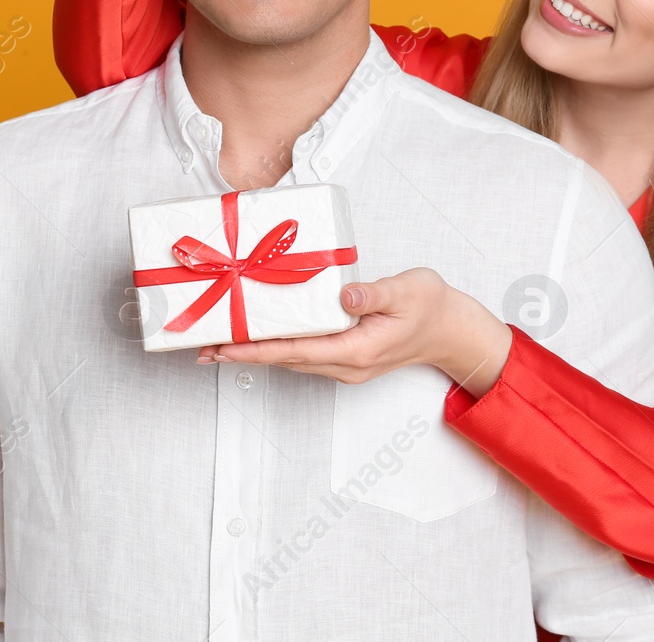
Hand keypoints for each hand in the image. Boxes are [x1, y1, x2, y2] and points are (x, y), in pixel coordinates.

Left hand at [195, 268, 513, 394]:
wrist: (452, 331)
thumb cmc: (432, 308)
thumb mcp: (408, 291)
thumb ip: (374, 293)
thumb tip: (344, 296)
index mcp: (357, 350)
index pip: (296, 351)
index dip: (257, 351)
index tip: (224, 348)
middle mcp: (345, 363)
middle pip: (284, 361)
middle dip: (242, 355)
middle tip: (202, 347)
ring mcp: (344, 363)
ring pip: (289, 360)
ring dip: (253, 353)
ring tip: (216, 345)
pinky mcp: (344, 356)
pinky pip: (301, 354)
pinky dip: (273, 347)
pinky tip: (256, 338)